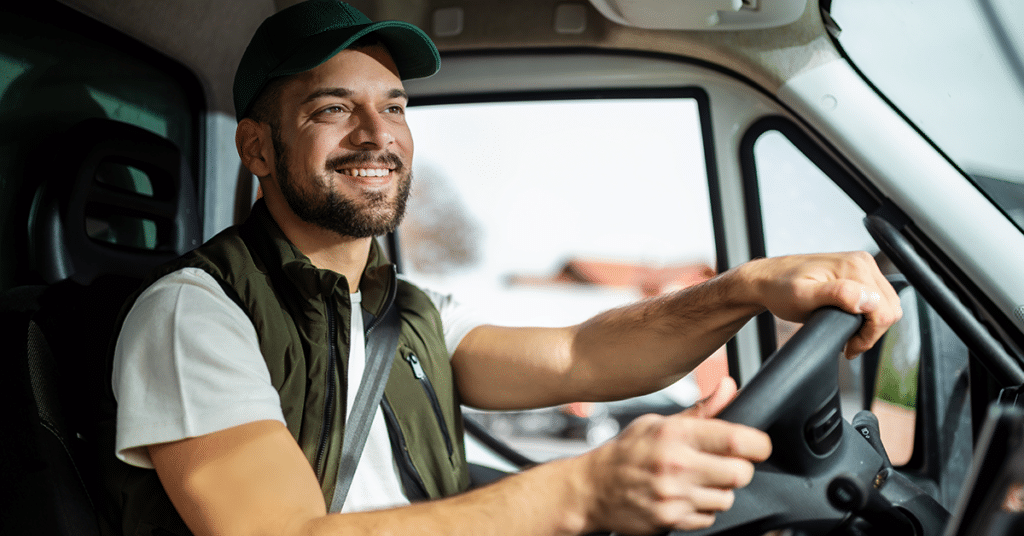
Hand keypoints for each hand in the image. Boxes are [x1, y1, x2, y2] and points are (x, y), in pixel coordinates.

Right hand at [580, 377, 769, 533]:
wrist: (591, 489)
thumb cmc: (627, 452)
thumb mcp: (658, 422)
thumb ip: (700, 411)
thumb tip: (730, 388)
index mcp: (675, 434)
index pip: (737, 440)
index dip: (758, 444)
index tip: (757, 445)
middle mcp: (676, 465)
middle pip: (741, 473)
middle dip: (739, 469)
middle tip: (725, 464)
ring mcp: (673, 496)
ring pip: (727, 499)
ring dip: (720, 491)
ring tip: (699, 481)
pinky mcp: (670, 520)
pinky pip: (709, 518)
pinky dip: (703, 510)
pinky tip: (685, 497)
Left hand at [738, 251, 901, 357]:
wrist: (766, 280)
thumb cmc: (779, 289)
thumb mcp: (803, 296)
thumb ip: (837, 295)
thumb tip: (867, 300)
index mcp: (855, 266)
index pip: (884, 310)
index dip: (869, 335)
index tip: (849, 347)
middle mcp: (862, 262)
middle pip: (890, 308)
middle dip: (872, 332)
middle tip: (849, 344)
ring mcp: (861, 266)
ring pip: (886, 305)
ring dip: (871, 325)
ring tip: (848, 335)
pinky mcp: (857, 273)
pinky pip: (877, 300)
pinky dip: (868, 316)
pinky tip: (850, 322)